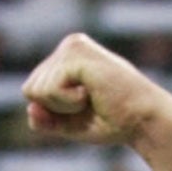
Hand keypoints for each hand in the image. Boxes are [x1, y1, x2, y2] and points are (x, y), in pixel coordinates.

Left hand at [22, 33, 171, 148]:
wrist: (141, 120)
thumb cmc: (112, 121)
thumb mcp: (70, 124)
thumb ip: (47, 119)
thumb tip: (30, 108)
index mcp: (66, 58)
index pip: (32, 90)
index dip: (52, 111)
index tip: (82, 107)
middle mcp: (68, 45)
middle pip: (30, 89)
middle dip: (55, 108)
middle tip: (88, 104)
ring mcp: (73, 46)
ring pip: (37, 90)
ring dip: (63, 106)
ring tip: (91, 98)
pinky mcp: (77, 54)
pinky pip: (50, 89)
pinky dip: (68, 103)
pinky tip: (90, 95)